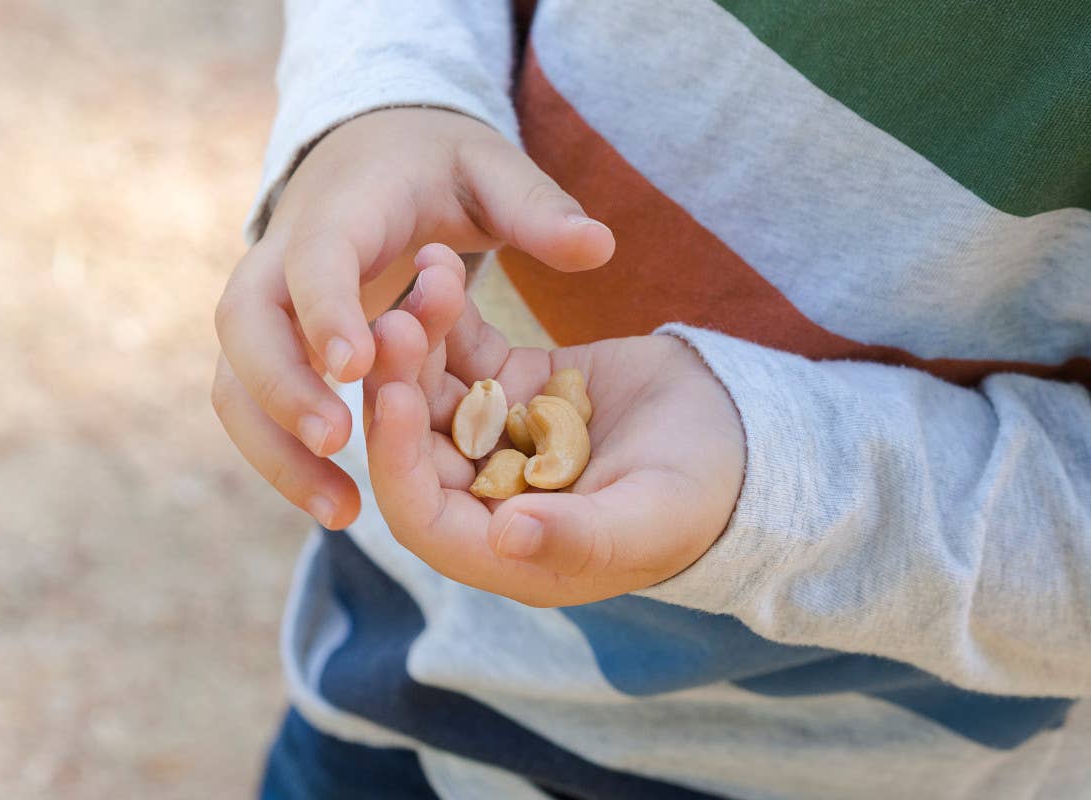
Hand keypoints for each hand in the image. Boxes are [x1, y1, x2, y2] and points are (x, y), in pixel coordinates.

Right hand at [211, 108, 614, 528]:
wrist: (370, 153)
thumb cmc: (437, 164)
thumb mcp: (490, 169)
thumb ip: (537, 207)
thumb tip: (600, 246)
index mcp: (341, 208)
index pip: (315, 256)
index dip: (328, 309)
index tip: (357, 367)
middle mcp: (283, 256)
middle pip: (247, 325)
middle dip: (282, 388)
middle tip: (339, 443)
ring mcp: (269, 305)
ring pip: (235, 381)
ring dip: (275, 447)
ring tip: (339, 510)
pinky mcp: (274, 345)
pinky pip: (254, 406)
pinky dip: (282, 455)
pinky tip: (336, 503)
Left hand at [364, 247, 745, 606]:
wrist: (741, 434)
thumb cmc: (704, 497)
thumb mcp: (648, 520)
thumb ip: (579, 537)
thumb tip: (504, 538)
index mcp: (507, 547)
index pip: (424, 516)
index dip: (399, 463)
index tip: (394, 402)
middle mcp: (487, 495)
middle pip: (419, 444)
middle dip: (400, 386)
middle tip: (394, 324)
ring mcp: (497, 437)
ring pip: (436, 390)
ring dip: (420, 341)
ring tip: (424, 280)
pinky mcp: (514, 386)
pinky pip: (468, 350)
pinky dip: (453, 314)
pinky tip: (441, 263)